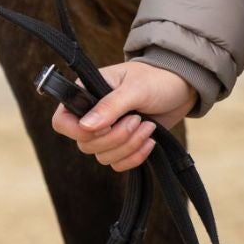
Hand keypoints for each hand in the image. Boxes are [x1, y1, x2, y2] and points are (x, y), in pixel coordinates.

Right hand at [49, 61, 196, 169]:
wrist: (181, 88)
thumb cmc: (156, 78)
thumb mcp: (135, 88)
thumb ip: (110, 106)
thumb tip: (85, 126)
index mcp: (86, 92)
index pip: (62, 121)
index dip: (78, 130)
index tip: (105, 126)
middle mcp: (92, 114)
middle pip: (85, 144)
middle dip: (115, 137)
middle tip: (137, 119)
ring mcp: (107, 132)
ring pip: (102, 157)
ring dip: (128, 146)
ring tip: (147, 126)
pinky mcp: (122, 145)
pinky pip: (118, 164)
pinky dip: (135, 156)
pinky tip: (150, 141)